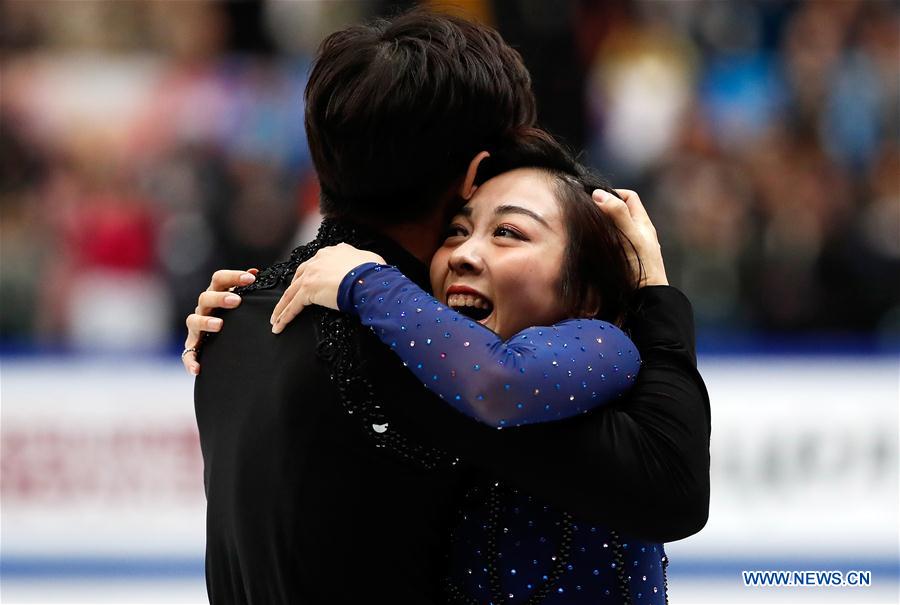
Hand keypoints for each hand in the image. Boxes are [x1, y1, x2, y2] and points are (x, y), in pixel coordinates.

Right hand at [183, 268, 257, 374]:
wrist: (225, 343)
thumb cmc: (235, 316)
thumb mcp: (240, 302)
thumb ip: (246, 288)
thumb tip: (256, 272)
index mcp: (216, 294)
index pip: (219, 279)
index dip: (234, 276)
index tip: (251, 278)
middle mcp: (204, 308)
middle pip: (205, 297)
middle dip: (220, 298)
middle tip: (236, 300)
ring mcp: (196, 327)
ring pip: (194, 320)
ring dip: (205, 322)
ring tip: (219, 325)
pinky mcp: (193, 347)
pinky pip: (188, 355)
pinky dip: (191, 361)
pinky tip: (197, 369)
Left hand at [270, 243, 385, 333]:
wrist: (368, 280)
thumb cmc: (372, 272)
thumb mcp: (367, 260)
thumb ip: (357, 262)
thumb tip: (361, 265)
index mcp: (331, 252)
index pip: (315, 264)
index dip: (309, 275)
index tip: (307, 284)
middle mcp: (318, 260)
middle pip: (298, 277)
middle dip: (292, 290)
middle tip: (287, 302)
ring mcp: (311, 275)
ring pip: (290, 293)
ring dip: (282, 307)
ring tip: (276, 319)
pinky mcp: (307, 290)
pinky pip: (292, 306)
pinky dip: (285, 316)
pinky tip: (279, 325)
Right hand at [593, 189, 667, 287]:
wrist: (644, 298)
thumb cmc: (642, 266)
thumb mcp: (631, 235)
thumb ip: (617, 214)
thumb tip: (598, 194)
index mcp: (642, 223)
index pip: (629, 197)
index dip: (613, 193)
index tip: (595, 198)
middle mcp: (637, 233)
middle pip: (619, 212)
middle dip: (603, 209)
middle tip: (587, 212)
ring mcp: (629, 247)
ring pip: (612, 228)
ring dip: (599, 225)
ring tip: (585, 226)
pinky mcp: (621, 260)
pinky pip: (608, 243)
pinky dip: (598, 240)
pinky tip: (590, 244)